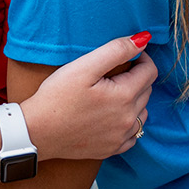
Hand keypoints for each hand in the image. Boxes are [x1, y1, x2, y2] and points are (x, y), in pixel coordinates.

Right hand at [20, 36, 156, 161]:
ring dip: (135, 99)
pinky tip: (112, 114)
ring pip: (143, 112)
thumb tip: (143, 39)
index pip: (150, 72)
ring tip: (111, 91)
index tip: (127, 53)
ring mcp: (122, 137)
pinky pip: (134, 134)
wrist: (37, 131)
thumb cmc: (57, 96)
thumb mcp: (84, 66)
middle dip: (136, 76)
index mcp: (125, 96)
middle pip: (147, 91)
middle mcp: (129, 119)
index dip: (141, 57)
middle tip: (112, 71)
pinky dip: (129, 121)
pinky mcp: (113, 149)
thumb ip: (116, 50)